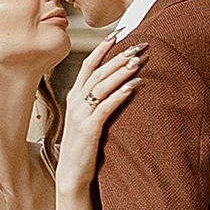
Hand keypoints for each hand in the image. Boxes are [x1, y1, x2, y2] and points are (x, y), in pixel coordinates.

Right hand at [53, 36, 144, 187]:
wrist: (71, 175)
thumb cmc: (83, 147)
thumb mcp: (87, 120)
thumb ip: (97, 103)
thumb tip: (118, 87)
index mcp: (74, 97)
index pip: (88, 65)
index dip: (102, 49)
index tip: (118, 35)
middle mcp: (75, 102)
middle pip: (97, 71)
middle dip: (118, 56)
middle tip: (138, 45)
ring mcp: (81, 115)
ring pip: (101, 85)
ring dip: (120, 71)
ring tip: (138, 61)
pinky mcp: (89, 129)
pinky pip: (106, 106)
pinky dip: (120, 94)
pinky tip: (133, 86)